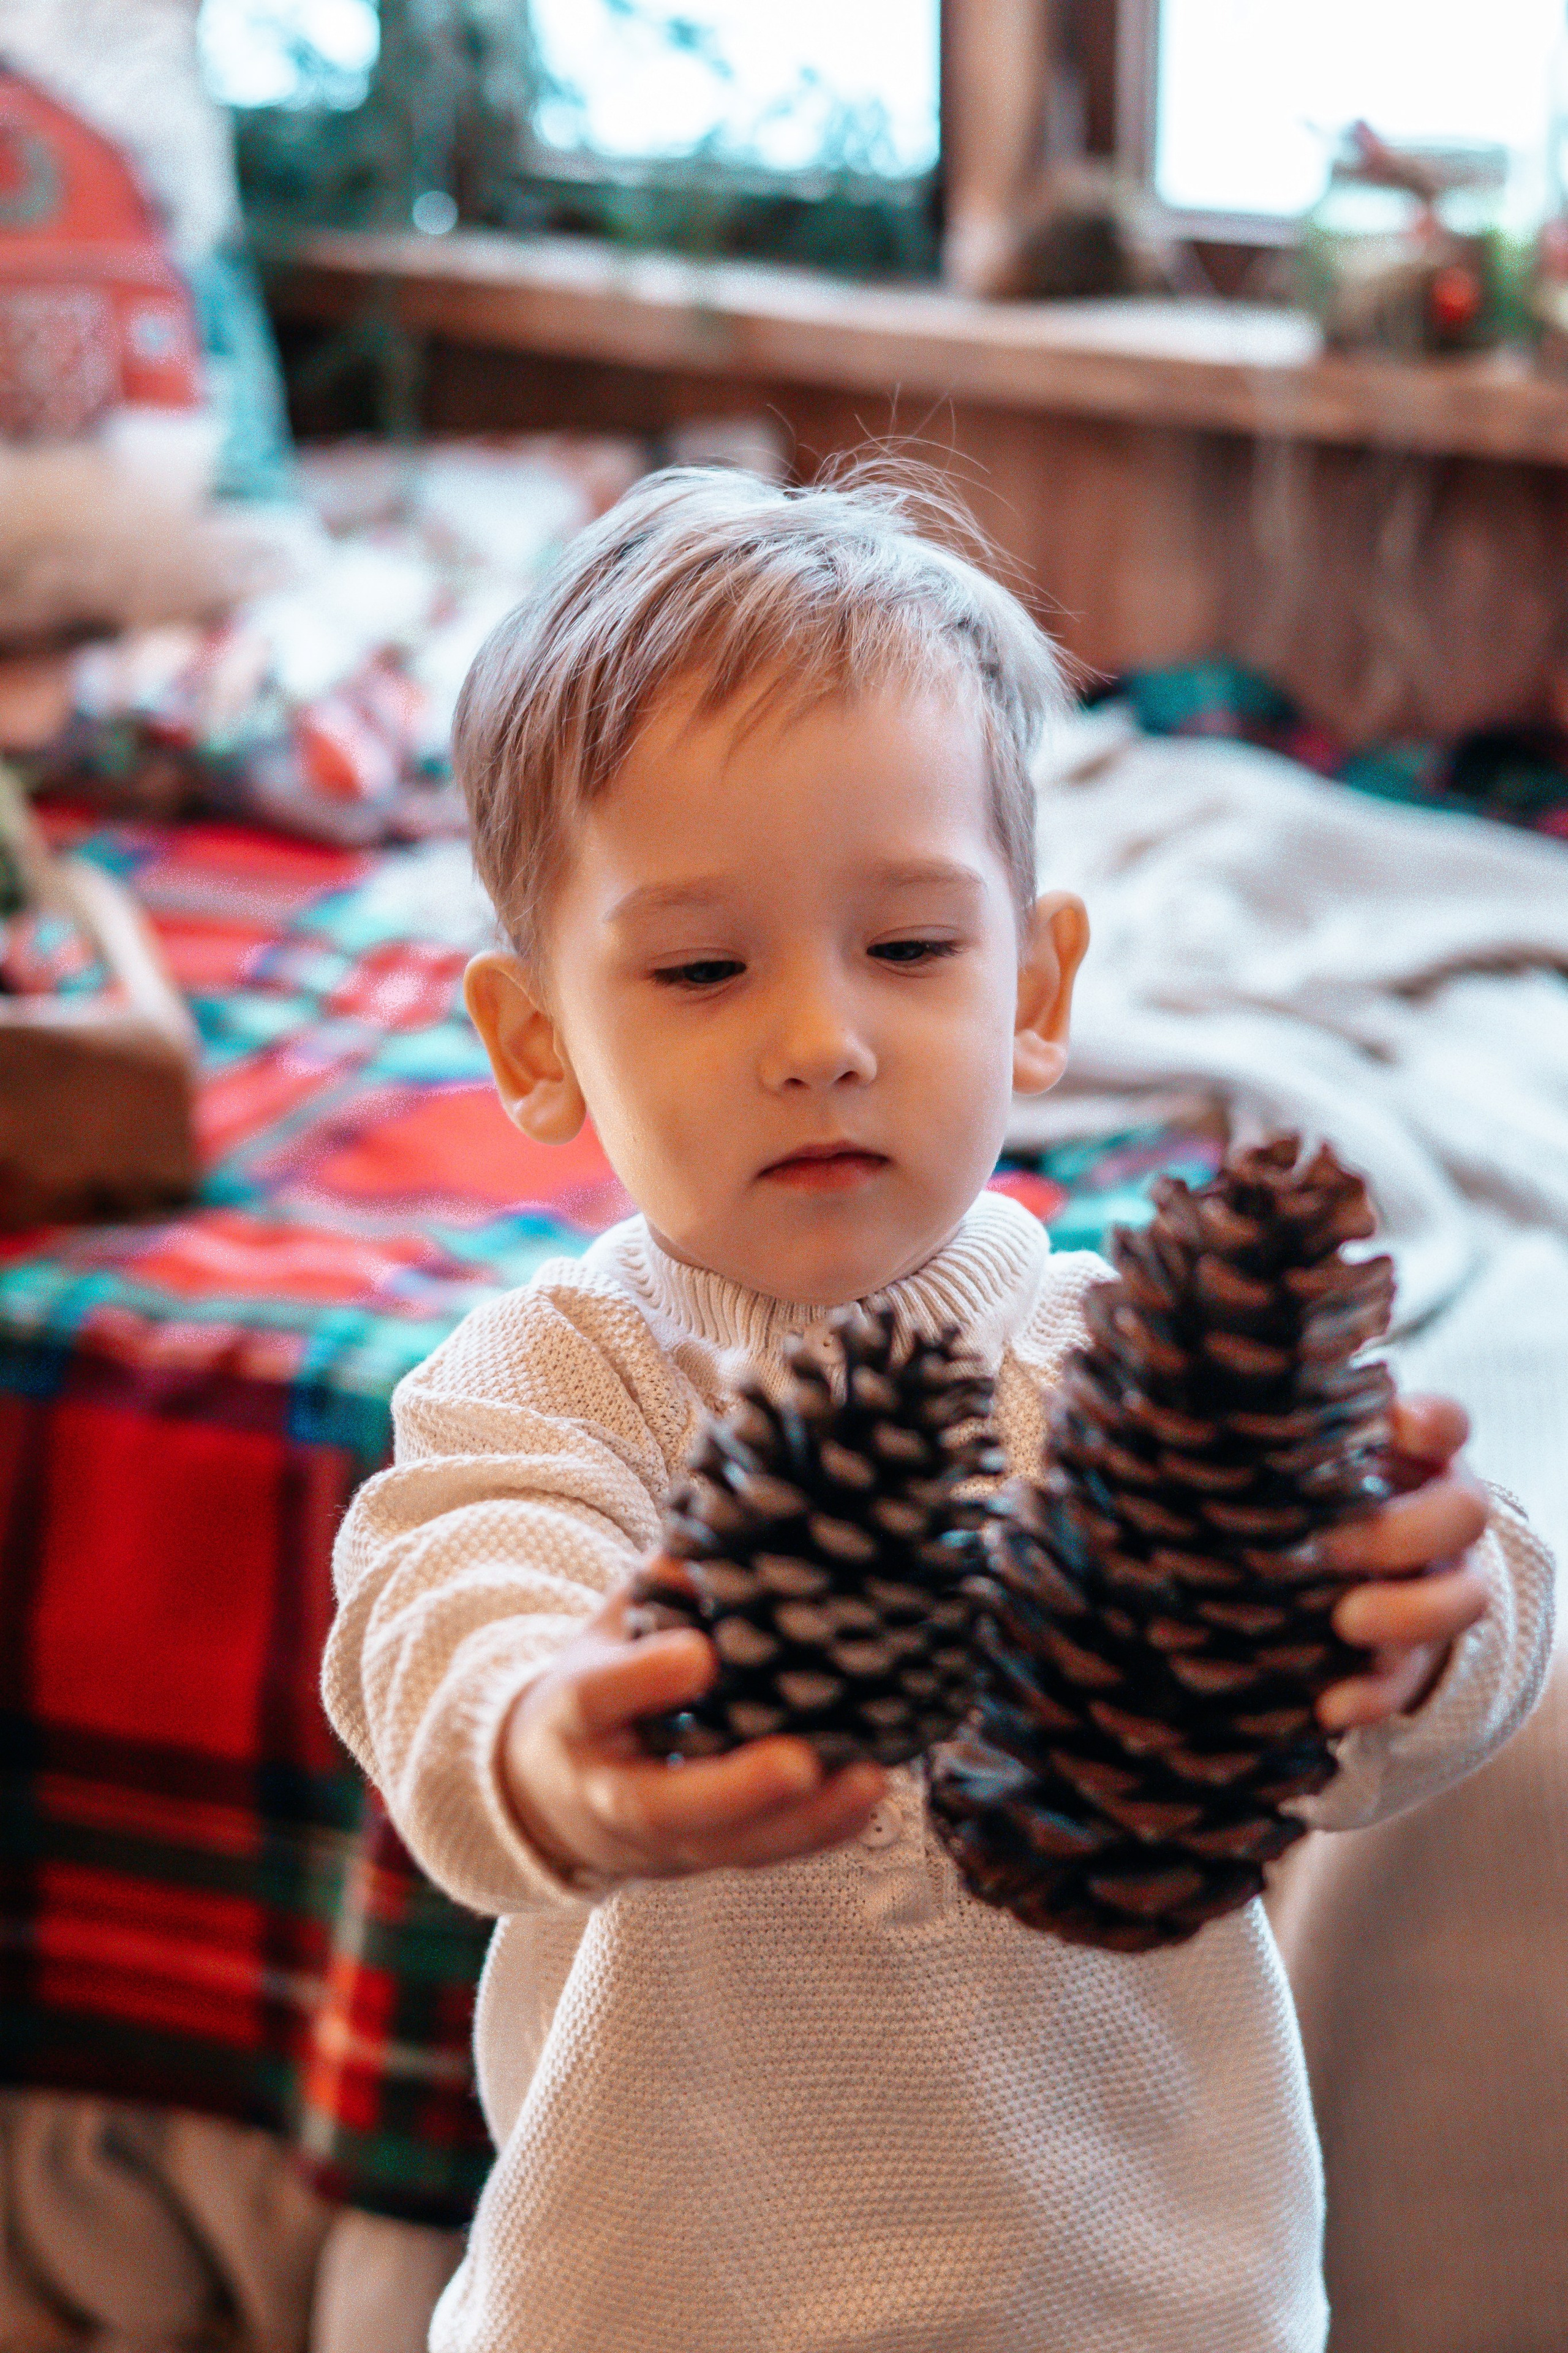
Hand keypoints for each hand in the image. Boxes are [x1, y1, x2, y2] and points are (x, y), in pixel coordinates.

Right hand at [499, 1568, 885, 1883]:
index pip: (597, 1698)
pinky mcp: (701, 1860)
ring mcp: (656, 1841)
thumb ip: (651, 1590)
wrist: (551, 1798)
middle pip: (662, 1807)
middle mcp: (607, 1793)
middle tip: (800, 1764)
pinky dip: (819, 1833)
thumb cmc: (594, 1693)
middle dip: (735, 1789)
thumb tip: (710, 1541)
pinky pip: (761, 1857)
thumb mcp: (603, 1633)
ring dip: (802, 1821)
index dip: (643, 1679)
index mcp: (572, 1719)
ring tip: (868, 1781)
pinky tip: (867, 1799)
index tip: (699, 1653)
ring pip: (725, 1846)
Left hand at [1315, 1393, 1491, 1733]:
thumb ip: (1282, 1430)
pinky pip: (1411, 1679)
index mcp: (1412, 1456)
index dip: (1433, 1422)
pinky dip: (1373, 1695)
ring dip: (1408, 1613)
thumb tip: (1198, 1382)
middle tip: (1333, 1545)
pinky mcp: (1415, 1653)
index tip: (1395, 1423)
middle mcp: (1438, 1514)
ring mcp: (1437, 1583)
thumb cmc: (1297, 1498)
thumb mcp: (1293, 1460)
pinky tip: (1329, 1707)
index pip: (1446, 1424)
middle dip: (1405, 1531)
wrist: (1316, 1580)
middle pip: (1465, 1512)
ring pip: (1466, 1598)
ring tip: (1346, 1621)